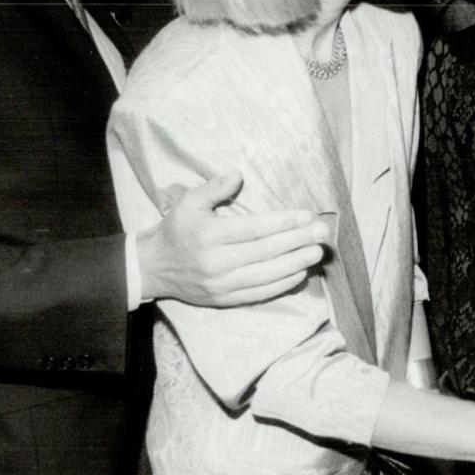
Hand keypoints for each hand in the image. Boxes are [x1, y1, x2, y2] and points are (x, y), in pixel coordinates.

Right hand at [137, 172, 328, 306]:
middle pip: (264, 252)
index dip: (282, 222)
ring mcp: (220, 285)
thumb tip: (238, 174)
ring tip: (317, 252)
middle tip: (321, 232)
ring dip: (295, 264)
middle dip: (296, 241)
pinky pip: (259, 293)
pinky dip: (282, 285)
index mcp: (208, 235)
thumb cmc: (177, 229)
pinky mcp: (224, 300)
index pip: (253, 229)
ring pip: (265, 275)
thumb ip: (214, 187)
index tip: (305, 215)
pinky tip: (300, 273)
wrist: (153, 268)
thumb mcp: (188, 202)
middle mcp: (215, 262)